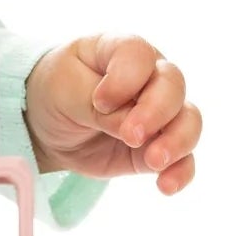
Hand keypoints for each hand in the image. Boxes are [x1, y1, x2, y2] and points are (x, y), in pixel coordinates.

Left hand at [23, 34, 201, 194]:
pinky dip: (180, 171)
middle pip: (173, 87)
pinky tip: (165, 185)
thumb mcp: (63, 89)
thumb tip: (133, 130)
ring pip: (188, 121)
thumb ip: (96, 106)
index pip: (139, 55)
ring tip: (153, 162)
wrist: (47, 126)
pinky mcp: (158, 146)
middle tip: (130, 136)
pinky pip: (183, 158)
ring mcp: (159, 113)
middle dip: (156, 113)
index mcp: (121, 51)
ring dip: (177, 142)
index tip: (100, 102)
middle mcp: (150, 77)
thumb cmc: (55, 91)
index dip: (126, 79)